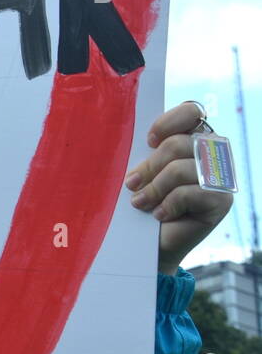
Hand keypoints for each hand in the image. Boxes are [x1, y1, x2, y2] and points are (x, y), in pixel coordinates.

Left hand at [126, 101, 232, 274]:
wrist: (151, 243)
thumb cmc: (144, 200)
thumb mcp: (143, 170)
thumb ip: (146, 151)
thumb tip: (133, 139)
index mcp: (194, 136)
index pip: (192, 111)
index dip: (168, 121)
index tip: (147, 141)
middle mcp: (214, 152)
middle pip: (178, 144)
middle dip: (148, 166)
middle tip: (132, 184)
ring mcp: (221, 176)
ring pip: (180, 169)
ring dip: (154, 188)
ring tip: (140, 203)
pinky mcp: (222, 199)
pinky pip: (188, 193)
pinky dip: (167, 204)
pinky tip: (160, 215)